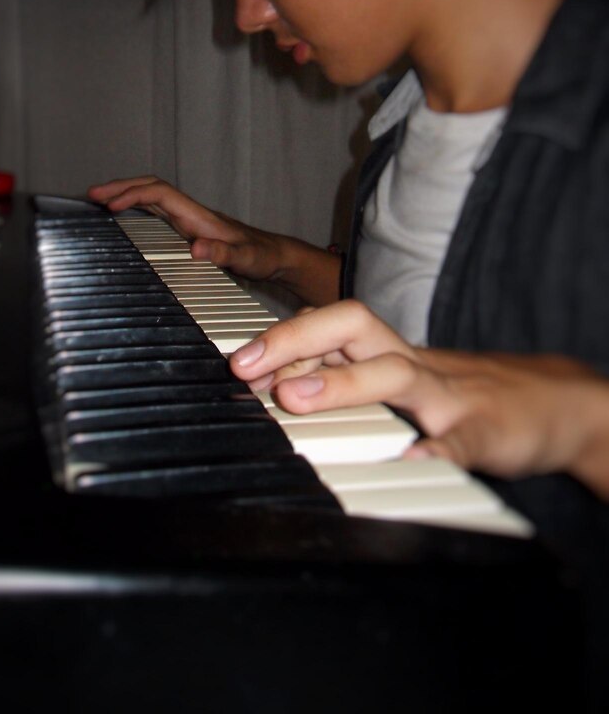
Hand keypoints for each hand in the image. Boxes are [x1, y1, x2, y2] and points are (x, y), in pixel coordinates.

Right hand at [88, 175, 341, 303]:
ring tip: (97, 200)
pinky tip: (122, 215)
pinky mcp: (187, 228)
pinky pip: (155, 210)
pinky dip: (135, 207)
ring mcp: (188, 219)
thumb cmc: (261, 256)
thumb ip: (224, 254)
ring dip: (125, 194)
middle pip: (150, 188)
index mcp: (199, 216)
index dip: (133, 195)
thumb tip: (198, 249)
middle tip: (91, 194)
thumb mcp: (246, 259)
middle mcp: (191, 213)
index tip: (109, 205)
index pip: (160, 195)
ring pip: (151, 197)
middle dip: (120, 187)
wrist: (275, 255)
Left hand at [229, 300, 608, 497]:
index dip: (282, 335)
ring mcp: (447, 396)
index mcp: (388, 352)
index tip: (235, 359)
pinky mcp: (482, 433)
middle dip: (295, 340)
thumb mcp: (398, 379)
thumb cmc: (459, 392)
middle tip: (246, 368)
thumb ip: (345, 377)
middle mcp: (412, 364)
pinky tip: (406, 461)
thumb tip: (273, 386)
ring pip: (396, 373)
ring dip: (343, 382)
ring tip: (296, 399)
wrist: (549, 403)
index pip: (330, 323)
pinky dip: (431, 450)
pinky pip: (455, 440)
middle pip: (354, 328)